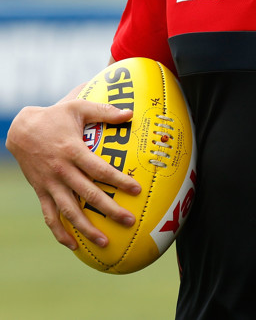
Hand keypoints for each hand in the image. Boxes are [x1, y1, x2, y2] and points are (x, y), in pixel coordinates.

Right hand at [6, 97, 141, 250]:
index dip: (118, 180)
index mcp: (73, 151)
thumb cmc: (55, 116)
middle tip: (129, 221)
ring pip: (69, 211)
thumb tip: (130, 113)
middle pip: (88, 194)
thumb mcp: (79, 108)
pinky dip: (59, 233)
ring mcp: (50, 184)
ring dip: (86, 228)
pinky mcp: (41, 191)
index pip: (99, 170)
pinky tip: (73, 246)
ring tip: (105, 242)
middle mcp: (62, 171)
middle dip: (109, 210)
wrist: (20, 129)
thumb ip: (104, 112)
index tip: (136, 189)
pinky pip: (49, 216)